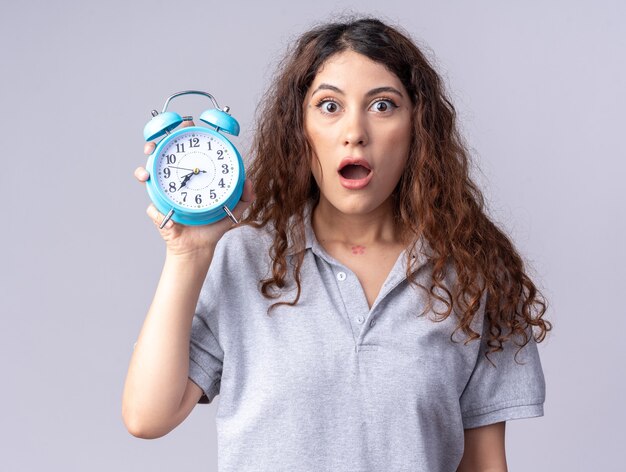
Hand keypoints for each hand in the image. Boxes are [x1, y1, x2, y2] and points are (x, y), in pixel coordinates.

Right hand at [135, 120, 254, 258]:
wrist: (199, 248)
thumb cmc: (213, 225)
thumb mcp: (233, 210)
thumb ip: (245, 196)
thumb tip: (249, 181)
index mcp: (192, 175)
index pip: (186, 148)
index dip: (184, 134)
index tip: (186, 125)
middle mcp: (175, 181)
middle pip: (161, 156)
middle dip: (154, 145)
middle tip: (155, 145)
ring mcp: (164, 194)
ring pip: (147, 175)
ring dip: (143, 171)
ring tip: (146, 174)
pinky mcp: (158, 211)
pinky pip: (152, 207)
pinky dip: (157, 210)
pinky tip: (166, 215)